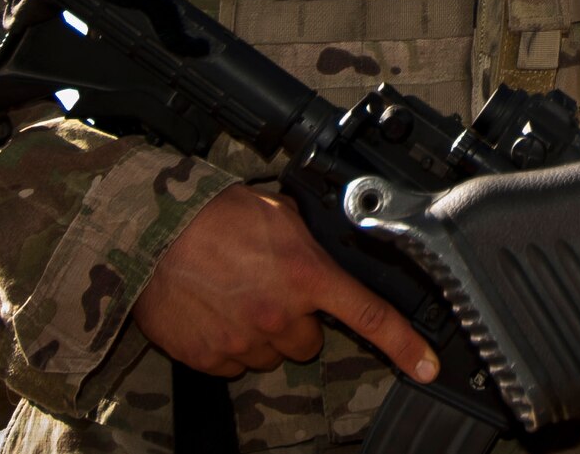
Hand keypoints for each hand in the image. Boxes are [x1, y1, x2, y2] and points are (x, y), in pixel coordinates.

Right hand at [132, 184, 438, 382]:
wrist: (152, 232)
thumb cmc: (215, 215)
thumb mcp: (282, 214)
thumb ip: (313, 242)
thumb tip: (331, 249)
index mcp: (307, 275)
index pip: (370, 317)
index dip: (404, 346)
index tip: (426, 366)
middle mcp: (281, 314)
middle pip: (310, 341)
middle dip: (297, 320)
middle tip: (270, 289)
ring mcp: (244, 341)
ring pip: (273, 354)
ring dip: (263, 333)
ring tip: (237, 295)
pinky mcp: (210, 357)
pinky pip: (234, 364)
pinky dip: (229, 344)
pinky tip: (216, 311)